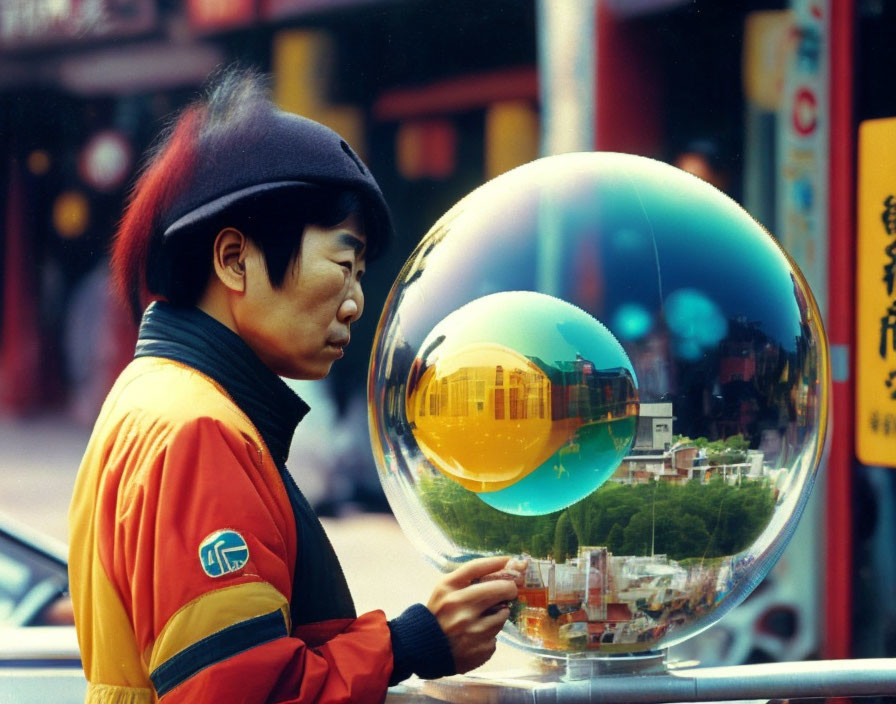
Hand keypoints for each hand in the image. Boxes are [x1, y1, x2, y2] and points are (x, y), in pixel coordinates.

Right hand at [426, 556, 527, 673]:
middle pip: (499, 588)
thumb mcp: (444, 592)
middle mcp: (458, 606)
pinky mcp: (479, 648)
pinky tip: (477, 637)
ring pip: (502, 614)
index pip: (477, 567)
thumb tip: (503, 570)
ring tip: (484, 618)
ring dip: (499, 614)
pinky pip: (496, 636)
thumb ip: (468, 580)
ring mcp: (470, 629)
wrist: (424, 650)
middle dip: (509, 588)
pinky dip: (490, 635)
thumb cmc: (439, 616)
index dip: (497, 562)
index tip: (509, 561)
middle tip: (510, 590)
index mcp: (447, 588)